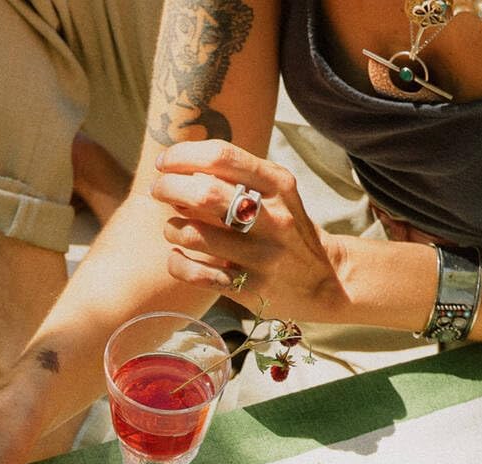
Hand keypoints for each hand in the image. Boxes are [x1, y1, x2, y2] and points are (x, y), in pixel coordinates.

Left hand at [150, 141, 346, 321]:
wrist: (324, 279)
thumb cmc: (286, 229)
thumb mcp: (275, 194)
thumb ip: (236, 180)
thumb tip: (179, 172)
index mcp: (278, 184)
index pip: (222, 156)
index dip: (183, 156)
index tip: (164, 162)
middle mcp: (273, 218)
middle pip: (205, 194)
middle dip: (169, 189)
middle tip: (157, 192)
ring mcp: (262, 256)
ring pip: (196, 236)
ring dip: (171, 228)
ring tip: (171, 228)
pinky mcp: (250, 289)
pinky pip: (198, 276)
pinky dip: (177, 264)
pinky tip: (177, 257)